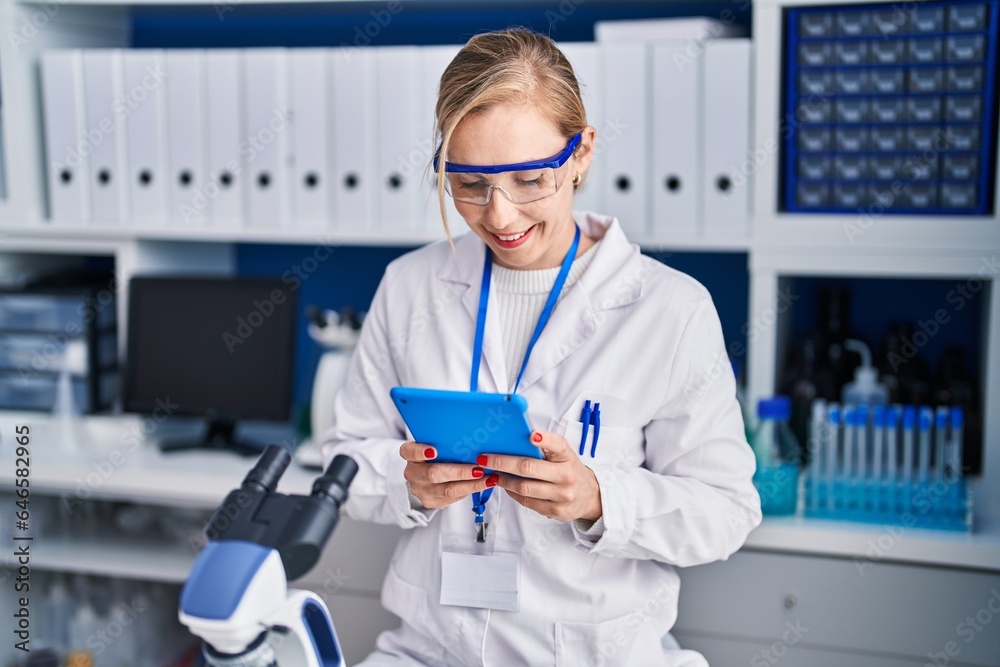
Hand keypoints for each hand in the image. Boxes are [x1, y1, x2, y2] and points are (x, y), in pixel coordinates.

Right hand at [400, 441, 497, 509]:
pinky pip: (452, 499)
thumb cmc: (438, 454)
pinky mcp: (431, 502)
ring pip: (446, 490)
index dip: (420, 452)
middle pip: (433, 474)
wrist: (428, 475)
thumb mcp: (436, 444)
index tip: (434, 451)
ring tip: (488, 479)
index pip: (409, 451)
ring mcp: (420, 490)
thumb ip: (445, 441)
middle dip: (459, 472)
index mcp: (410, 455)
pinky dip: (470, 490)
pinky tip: (484, 484)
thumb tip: (473, 430)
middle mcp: (412, 473)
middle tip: (478, 468)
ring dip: (471, 484)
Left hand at [480, 430, 602, 522]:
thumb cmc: (569, 469)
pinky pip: (527, 502)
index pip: (558, 444)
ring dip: (503, 480)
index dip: (545, 440)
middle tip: (484, 458)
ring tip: (492, 473)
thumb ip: (545, 448)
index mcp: (568, 456)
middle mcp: (567, 475)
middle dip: (502, 462)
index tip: (531, 436)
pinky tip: (506, 485)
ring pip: (524, 488)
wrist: (589, 496)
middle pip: (528, 468)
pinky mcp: (556, 511)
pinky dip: (512, 493)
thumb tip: (513, 441)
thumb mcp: (563, 455)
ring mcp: (562, 495)